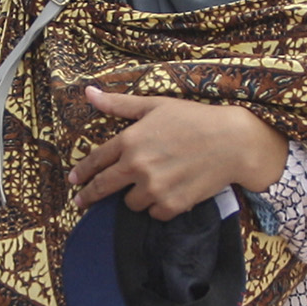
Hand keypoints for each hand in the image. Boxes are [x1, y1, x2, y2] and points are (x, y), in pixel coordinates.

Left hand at [68, 89, 281, 217]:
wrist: (233, 142)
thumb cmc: (195, 119)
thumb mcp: (155, 105)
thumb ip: (119, 104)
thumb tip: (89, 92)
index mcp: (130, 141)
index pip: (96, 161)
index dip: (82, 172)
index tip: (73, 180)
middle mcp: (138, 166)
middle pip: (103, 188)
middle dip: (89, 196)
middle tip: (80, 202)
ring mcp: (154, 188)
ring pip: (131, 203)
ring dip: (136, 196)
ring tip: (152, 184)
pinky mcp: (172, 205)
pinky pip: (154, 214)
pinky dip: (158, 207)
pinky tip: (169, 193)